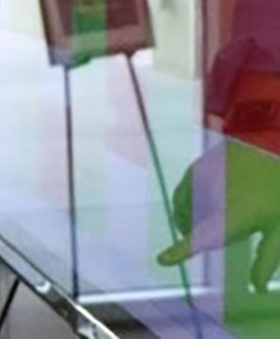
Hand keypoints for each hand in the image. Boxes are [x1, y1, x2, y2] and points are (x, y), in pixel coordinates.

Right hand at [158, 138, 279, 292]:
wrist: (276, 144)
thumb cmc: (278, 190)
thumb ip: (266, 259)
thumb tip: (255, 287)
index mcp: (230, 216)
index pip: (201, 238)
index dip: (180, 250)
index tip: (163, 259)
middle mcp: (208, 193)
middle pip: (188, 219)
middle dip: (192, 229)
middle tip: (210, 231)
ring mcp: (201, 174)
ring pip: (185, 201)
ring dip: (191, 211)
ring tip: (212, 211)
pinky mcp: (200, 161)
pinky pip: (189, 184)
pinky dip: (194, 193)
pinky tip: (216, 190)